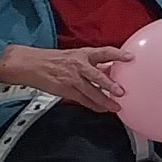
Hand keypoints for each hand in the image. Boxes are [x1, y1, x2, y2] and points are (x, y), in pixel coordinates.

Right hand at [0, 43, 125, 113]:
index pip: (104, 52)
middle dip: (110, 85)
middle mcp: (79, 66)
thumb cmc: (54, 59)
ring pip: (91, 91)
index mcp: (84, 54)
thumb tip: (111, 67)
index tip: (131, 57)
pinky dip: (93, 105)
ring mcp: (72, 79)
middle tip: (121, 92)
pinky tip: (101, 109)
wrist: (31, 65)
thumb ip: (94, 62)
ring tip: (115, 107)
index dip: (118, 54)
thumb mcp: (76, 55)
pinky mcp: (65, 90)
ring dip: (104, 100)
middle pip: (97, 76)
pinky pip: (82, 99)